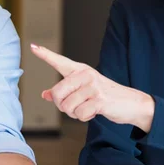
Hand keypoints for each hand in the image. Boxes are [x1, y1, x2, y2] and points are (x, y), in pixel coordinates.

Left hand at [30, 44, 155, 130]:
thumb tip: (45, 94)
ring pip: (67, 106)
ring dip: (75, 113)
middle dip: (62, 106)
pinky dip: (85, 117)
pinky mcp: (100, 99)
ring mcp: (93, 86)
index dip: (45, 55)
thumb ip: (64, 92)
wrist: (131, 103)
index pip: (60, 62)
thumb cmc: (104, 96)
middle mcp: (85, 75)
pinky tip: (94, 112)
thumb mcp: (83, 91)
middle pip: (57, 93)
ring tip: (87, 108)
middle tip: (76, 107)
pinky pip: (80, 113)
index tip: (33, 47)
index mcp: (80, 70)